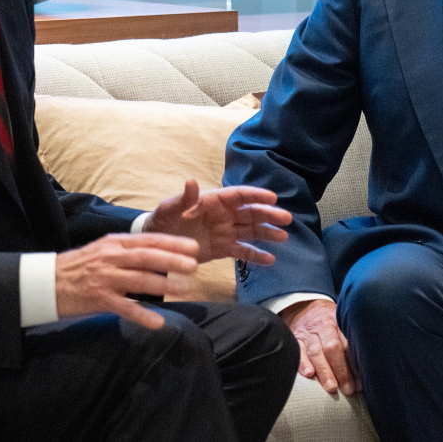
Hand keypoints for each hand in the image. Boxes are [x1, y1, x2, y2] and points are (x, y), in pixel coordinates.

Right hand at [56, 233, 199, 328]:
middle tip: (195, 265)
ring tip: (186, 290)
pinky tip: (158, 322)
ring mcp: (104, 278)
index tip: (193, 247)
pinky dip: (142, 314)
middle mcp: (111, 257)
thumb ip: (128, 252)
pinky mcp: (97, 299)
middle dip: (172, 260)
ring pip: (139, 280)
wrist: (46, 282)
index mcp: (114, 243)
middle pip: (147, 257)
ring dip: (164, 285)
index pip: (148, 240)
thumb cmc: (79, 267)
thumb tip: (159, 255)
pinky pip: (124, 307)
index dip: (172, 243)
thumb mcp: (104, 250)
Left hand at [147, 180, 291, 264]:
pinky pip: (242, 251)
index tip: (273, 198)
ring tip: (284, 237)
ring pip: (250, 231)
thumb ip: (183, 198)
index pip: (239, 195)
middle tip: (287, 219)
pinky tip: (270, 260)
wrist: (156, 243)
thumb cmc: (162, 219)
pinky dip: (255, 256)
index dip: (256, 196)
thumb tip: (190, 181)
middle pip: (250, 213)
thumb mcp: (169, 208)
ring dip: (267, 233)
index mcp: (213, 201)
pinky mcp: (221, 249)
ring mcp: (224, 232)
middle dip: (268, 215)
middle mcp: (223, 215)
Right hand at [281, 299, 356, 395]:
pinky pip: (298, 351)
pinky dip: (302, 363)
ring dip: (324, 371)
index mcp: (338, 321)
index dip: (355, 362)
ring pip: (315, 352)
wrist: (302, 306)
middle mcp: (323, 326)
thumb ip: (351, 339)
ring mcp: (308, 333)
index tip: (361, 380)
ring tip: (332, 387)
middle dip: (341, 370)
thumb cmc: (328, 319)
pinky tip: (309, 374)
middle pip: (332, 347)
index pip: (348, 343)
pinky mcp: (295, 339)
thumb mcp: (341, 321)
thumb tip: (369, 364)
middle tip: (349, 388)